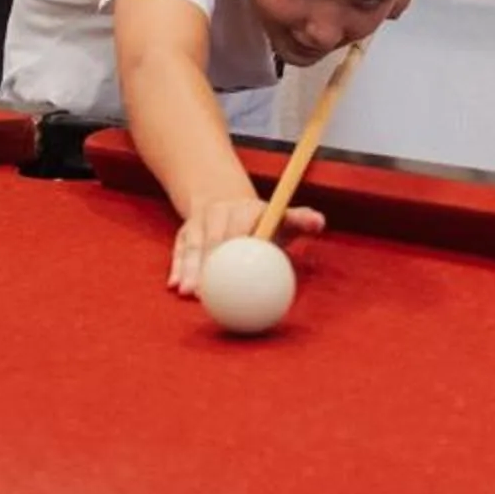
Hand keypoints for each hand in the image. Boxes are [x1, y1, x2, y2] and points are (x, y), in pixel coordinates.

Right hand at [167, 199, 324, 295]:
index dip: (235, 242)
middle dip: (205, 263)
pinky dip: (177, 267)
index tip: (235, 259)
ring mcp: (199, 222)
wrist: (228, 200)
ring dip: (188, 269)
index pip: (240, 227)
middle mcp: (219, 213)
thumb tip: (319, 222)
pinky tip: (174, 286)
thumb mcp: (283, 217)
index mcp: (244, 209)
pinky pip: (178, 250)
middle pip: (210, 239)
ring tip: (187, 292)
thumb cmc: (263, 220)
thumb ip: (301, 219)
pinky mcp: (185, 232)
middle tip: (205, 290)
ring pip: (192, 246)